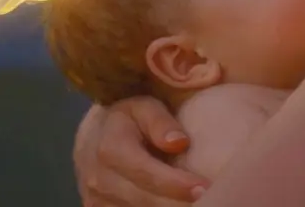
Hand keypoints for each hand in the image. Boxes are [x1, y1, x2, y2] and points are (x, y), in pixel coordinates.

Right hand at [73, 99, 208, 205]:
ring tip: (199, 204)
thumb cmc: (127, 119)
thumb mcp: (143, 107)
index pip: (145, 172)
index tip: (205, 187)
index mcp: (110, 148)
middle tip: (211, 199)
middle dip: (178, 203)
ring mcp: (97, 199)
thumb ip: (160, 121)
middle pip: (145, 199)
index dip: (176, 184)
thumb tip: (179, 142)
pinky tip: (176, 204)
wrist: (93, 137)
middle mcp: (98, 178)